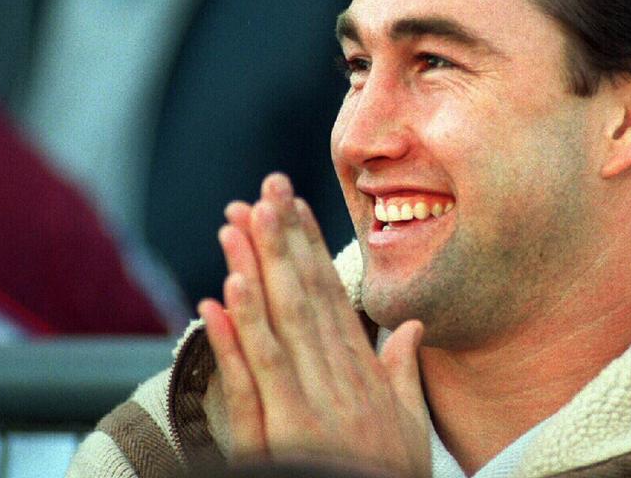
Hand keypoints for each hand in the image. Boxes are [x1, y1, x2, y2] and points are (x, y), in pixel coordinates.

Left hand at [198, 173, 430, 476]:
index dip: (310, 250)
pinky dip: (234, 342)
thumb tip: (413, 327)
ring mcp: (309, 409)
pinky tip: (216, 301)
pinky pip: (252, 384)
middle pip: (303, 300)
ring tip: (236, 225)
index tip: (294, 205)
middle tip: (264, 191)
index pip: (331, 297)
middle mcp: (337, 383)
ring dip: (255, 272)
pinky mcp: (283, 439)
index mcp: (362, 375)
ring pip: (277, 329)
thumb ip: (405, 373)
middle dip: (282, 242)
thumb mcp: (410, 426)